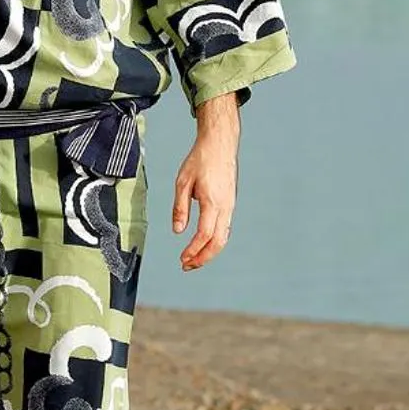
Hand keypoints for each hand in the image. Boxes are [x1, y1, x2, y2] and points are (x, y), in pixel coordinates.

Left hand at [172, 92, 241, 271]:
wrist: (220, 143)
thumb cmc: (201, 159)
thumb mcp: (183, 182)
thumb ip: (180, 208)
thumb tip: (177, 230)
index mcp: (213, 202)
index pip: (204, 235)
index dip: (193, 250)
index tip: (182, 259)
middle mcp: (225, 207)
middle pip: (218, 242)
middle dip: (203, 258)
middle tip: (187, 265)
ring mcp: (230, 205)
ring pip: (224, 237)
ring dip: (209, 251)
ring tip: (194, 257)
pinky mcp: (231, 202)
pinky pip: (226, 227)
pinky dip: (216, 240)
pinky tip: (205, 242)